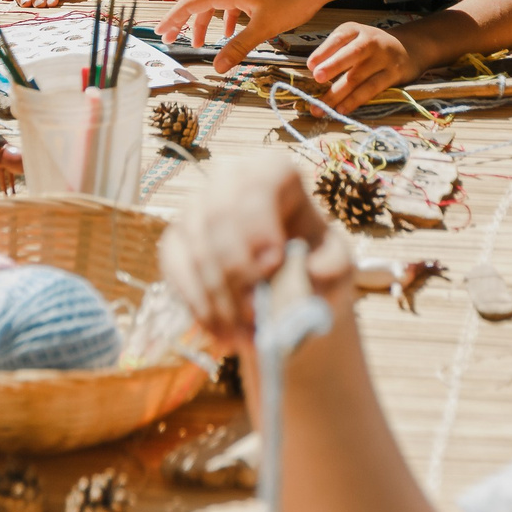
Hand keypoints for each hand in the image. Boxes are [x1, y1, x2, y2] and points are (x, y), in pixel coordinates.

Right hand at [155, 0, 335, 71]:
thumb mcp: (263, 28)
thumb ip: (237, 47)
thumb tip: (216, 67)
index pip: (189, 4)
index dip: (173, 20)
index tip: (160, 33)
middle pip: (197, 0)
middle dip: (184, 21)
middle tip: (173, 39)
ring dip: (206, 19)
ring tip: (204, 41)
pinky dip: (224, 14)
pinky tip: (232, 29)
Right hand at [160, 161, 357, 350]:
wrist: (286, 290)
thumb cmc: (314, 265)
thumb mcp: (337, 266)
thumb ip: (333, 267)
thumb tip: (312, 273)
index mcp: (274, 173)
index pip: (258, 184)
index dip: (259, 222)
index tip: (273, 264)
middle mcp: (228, 181)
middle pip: (218, 216)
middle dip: (235, 271)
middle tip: (255, 313)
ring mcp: (196, 210)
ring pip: (198, 250)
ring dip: (221, 300)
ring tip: (247, 338)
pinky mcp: (174, 243)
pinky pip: (177, 273)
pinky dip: (200, 308)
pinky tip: (222, 335)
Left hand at [307, 21, 416, 112]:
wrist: (410, 47)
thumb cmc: (371, 46)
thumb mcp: (354, 39)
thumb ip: (335, 51)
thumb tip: (312, 71)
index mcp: (355, 30)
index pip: (339, 38)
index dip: (324, 51)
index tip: (310, 65)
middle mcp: (370, 41)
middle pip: (352, 54)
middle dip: (333, 66)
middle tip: (317, 78)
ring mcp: (383, 58)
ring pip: (358, 77)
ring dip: (337, 94)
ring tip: (320, 107)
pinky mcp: (392, 74)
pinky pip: (371, 89)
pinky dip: (355, 100)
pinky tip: (341, 109)